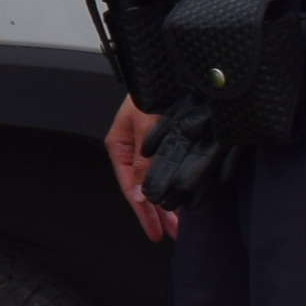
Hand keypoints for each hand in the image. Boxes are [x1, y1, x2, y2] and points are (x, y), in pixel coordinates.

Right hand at [107, 98, 179, 244]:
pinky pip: (171, 169)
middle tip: (169, 235)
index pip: (131, 187)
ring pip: (158, 181)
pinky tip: (184, 199)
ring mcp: (152, 147)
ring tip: (179, 226)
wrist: (171, 71)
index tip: (155, 232)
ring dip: (168, 204)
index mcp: (120, 145)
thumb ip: (144, 162)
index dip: (143, 212)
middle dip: (157, 214)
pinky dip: (177, 186)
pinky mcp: (169, 142)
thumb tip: (142, 194)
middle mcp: (135, 150)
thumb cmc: (154, 90)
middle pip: (144, 189)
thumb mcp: (145, 127)